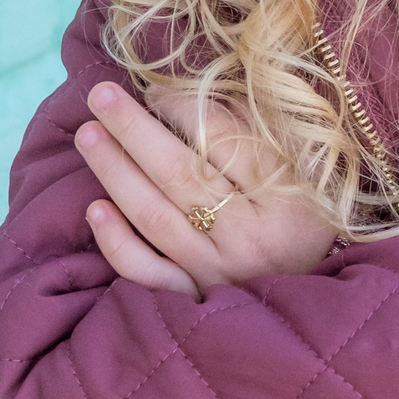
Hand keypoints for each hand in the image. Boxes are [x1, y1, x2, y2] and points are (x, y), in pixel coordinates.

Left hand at [74, 82, 337, 299]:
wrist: (310, 309)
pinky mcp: (194, 299)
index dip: (183, 108)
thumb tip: (199, 92)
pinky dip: (117, 242)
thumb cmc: (307, 225)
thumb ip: (261, 134)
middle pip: (179, 173)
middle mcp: (250, 237)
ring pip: (154, 215)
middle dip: (134, 129)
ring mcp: (217, 272)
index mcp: (287, 198)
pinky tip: (94, 209)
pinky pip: (146, 271)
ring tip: (88, 135)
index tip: (154, 90)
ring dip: (115, 172)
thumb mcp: (307, 175)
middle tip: (99, 95)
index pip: (224, 140)